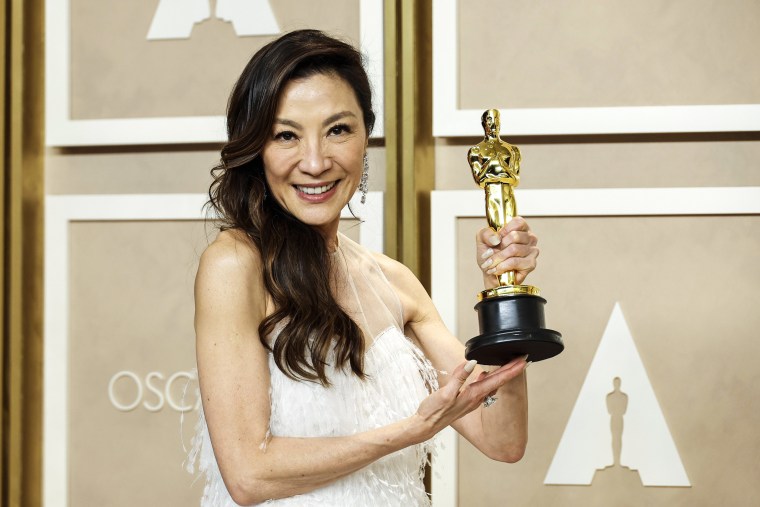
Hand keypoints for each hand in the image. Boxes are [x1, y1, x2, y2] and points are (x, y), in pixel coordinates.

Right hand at [413, 356, 527, 440]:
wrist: (425, 426)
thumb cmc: (434, 411)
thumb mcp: (445, 392)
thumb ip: (459, 377)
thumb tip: (472, 363)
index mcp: (473, 395)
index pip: (497, 380)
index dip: (511, 370)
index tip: (524, 361)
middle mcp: (476, 398)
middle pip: (498, 381)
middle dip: (511, 370)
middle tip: (523, 359)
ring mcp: (472, 400)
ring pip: (491, 384)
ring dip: (501, 374)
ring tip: (509, 364)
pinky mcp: (466, 400)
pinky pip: (482, 388)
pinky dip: (488, 379)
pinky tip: (485, 374)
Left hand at [476, 217, 538, 287]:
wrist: (490, 273)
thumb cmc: (490, 255)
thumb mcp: (482, 240)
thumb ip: (485, 233)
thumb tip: (496, 238)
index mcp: (520, 228)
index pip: (518, 222)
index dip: (504, 230)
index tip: (496, 238)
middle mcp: (529, 237)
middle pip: (515, 236)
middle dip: (499, 246)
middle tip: (492, 253)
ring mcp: (532, 251)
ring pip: (514, 249)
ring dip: (498, 258)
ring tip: (491, 263)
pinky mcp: (531, 264)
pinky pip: (514, 262)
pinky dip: (502, 266)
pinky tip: (497, 269)